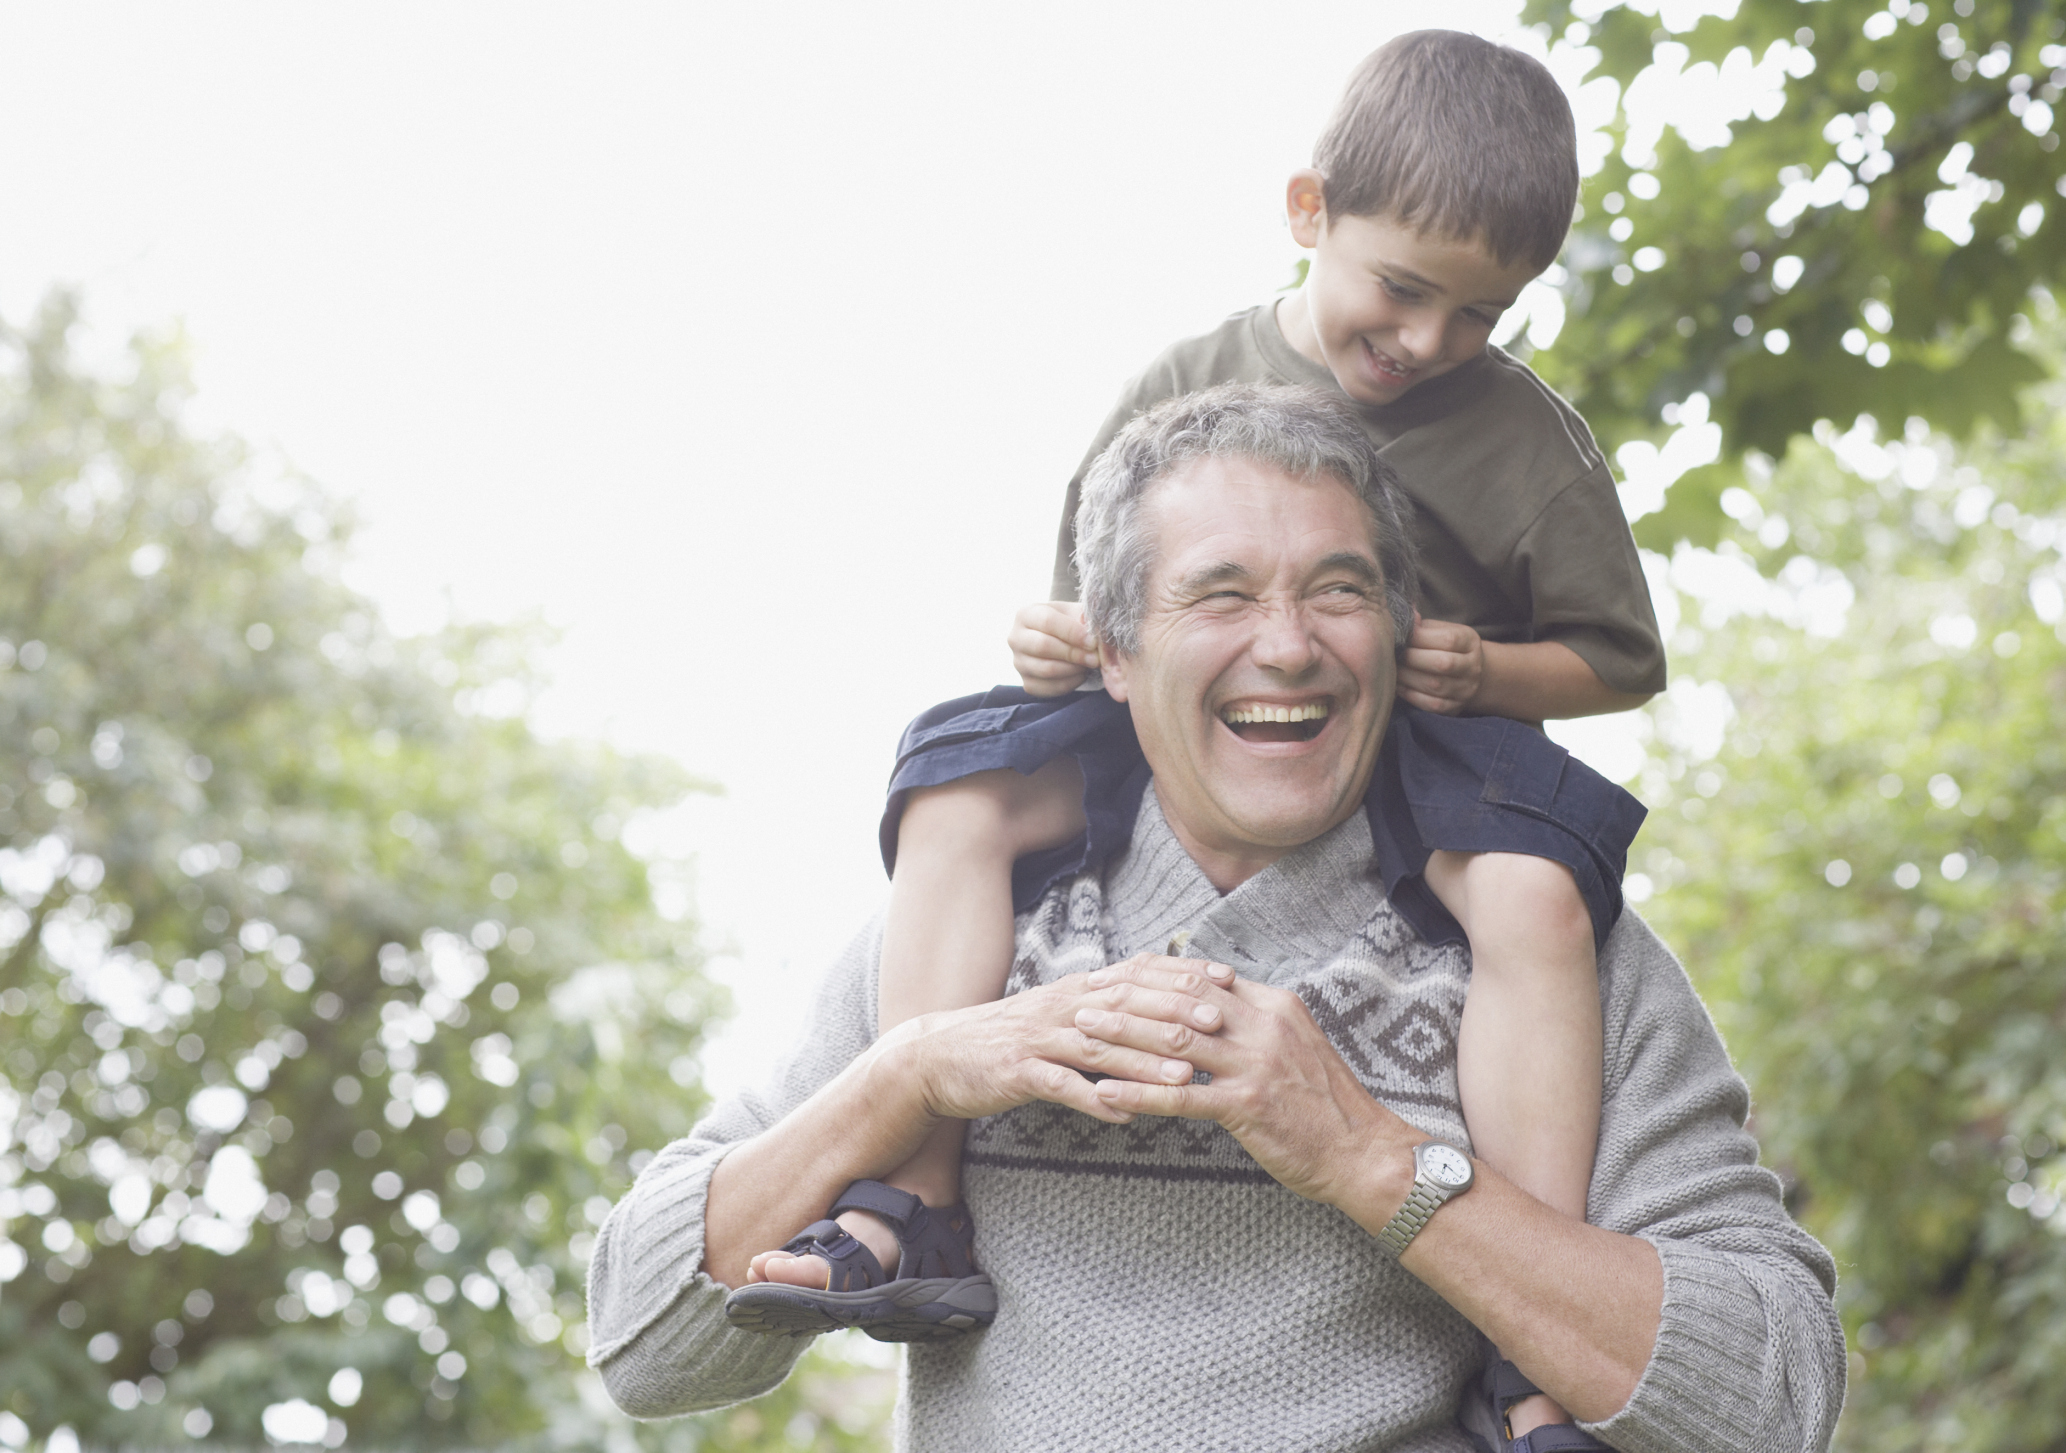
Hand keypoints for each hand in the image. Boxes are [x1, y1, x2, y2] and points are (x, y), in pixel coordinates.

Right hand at [890, 962, 1226, 1126]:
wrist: (940, 1056)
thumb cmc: (1012, 1038)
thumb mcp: (1064, 1013)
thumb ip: (1110, 1008)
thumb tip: (1166, 1006)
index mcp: (1079, 990)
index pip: (1139, 974)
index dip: (1184, 976)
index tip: (1228, 981)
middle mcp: (1064, 1007)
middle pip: (1126, 1004)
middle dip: (1175, 1012)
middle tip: (1220, 1022)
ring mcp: (1039, 1039)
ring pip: (1100, 1046)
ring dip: (1144, 1060)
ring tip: (1185, 1076)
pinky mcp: (1018, 1072)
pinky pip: (1060, 1087)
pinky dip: (1093, 1099)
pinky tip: (1124, 1113)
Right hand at [1009, 601, 1097, 696]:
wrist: (1061, 641)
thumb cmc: (1070, 624)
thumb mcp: (1076, 614)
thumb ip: (1085, 621)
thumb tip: (1093, 637)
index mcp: (1025, 615)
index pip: (1047, 622)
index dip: (1072, 632)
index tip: (1093, 641)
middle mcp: (1015, 639)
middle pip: (1043, 646)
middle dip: (1074, 653)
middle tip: (1095, 657)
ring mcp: (1019, 663)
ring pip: (1047, 670)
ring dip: (1074, 669)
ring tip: (1089, 664)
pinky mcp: (1027, 684)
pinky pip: (1050, 688)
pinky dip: (1070, 683)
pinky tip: (1081, 674)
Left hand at [1075, 957, 1409, 1209]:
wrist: (1363, 1150)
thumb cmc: (1325, 1103)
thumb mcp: (1294, 1043)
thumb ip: (1254, 1020)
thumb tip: (1212, 1001)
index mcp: (1272, 1005)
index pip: (1199, 980)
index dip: (1151, 978)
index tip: (1115, 978)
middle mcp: (1262, 1026)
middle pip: (1178, 1003)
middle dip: (1126, 1001)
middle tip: (1084, 1001)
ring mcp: (1255, 1065)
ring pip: (1173, 1045)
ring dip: (1121, 1041)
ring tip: (1082, 1038)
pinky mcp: (1248, 1106)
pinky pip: (1181, 1098)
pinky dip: (1137, 1095)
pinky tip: (1106, 1095)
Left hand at [1397, 612, 1483, 713]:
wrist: (1470, 673)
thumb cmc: (1446, 647)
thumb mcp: (1441, 630)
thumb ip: (1423, 626)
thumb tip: (1406, 616)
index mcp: (1470, 641)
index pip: (1447, 639)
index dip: (1419, 637)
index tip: (1400, 635)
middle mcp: (1472, 666)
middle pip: (1442, 664)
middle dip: (1411, 658)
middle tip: (1392, 654)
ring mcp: (1465, 689)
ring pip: (1435, 685)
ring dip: (1407, 677)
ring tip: (1391, 669)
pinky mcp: (1454, 707)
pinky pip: (1431, 704)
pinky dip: (1410, 694)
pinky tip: (1398, 685)